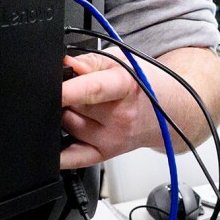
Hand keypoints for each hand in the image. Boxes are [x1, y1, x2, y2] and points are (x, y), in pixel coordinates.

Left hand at [59, 53, 153, 168]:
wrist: (168, 109)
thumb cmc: (142, 83)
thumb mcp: (121, 60)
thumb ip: (90, 61)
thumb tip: (66, 64)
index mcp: (125, 86)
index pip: (93, 89)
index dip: (68, 89)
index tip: (52, 89)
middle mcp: (121, 116)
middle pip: (74, 105)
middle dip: (66, 94)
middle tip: (78, 87)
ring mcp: (113, 138)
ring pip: (68, 125)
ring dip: (65, 114)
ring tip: (84, 105)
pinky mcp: (105, 154)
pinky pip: (73, 158)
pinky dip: (60, 152)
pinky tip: (56, 142)